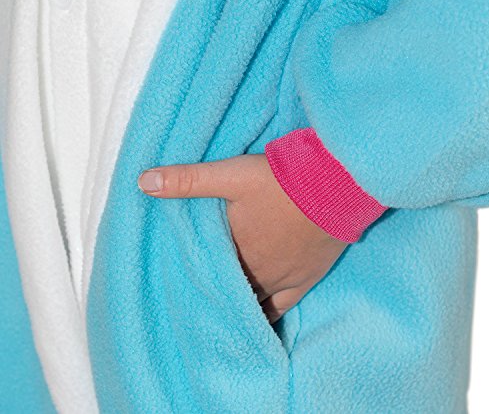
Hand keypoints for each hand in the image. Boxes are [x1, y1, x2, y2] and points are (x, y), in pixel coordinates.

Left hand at [138, 154, 347, 323]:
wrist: (333, 186)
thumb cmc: (280, 181)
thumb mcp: (229, 174)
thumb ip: (187, 180)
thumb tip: (143, 182)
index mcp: (232, 249)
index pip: (204, 273)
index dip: (189, 280)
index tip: (174, 288)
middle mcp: (254, 271)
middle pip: (227, 290)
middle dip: (212, 294)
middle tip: (196, 301)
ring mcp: (281, 279)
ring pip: (250, 303)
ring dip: (235, 306)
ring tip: (220, 316)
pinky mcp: (305, 278)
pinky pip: (282, 308)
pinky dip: (267, 317)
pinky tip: (257, 326)